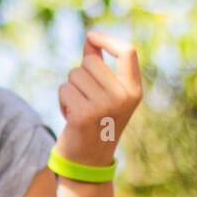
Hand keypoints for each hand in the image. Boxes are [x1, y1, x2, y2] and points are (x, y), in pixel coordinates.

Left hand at [55, 30, 142, 166]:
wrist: (89, 160)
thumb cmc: (96, 122)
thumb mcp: (106, 93)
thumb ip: (99, 66)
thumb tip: (90, 38)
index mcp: (134, 90)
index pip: (128, 52)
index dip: (107, 40)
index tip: (90, 36)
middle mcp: (123, 97)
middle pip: (90, 62)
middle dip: (80, 76)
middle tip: (85, 98)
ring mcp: (104, 106)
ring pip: (74, 75)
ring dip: (70, 90)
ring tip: (79, 108)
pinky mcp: (83, 114)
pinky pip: (64, 89)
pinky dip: (62, 101)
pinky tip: (71, 117)